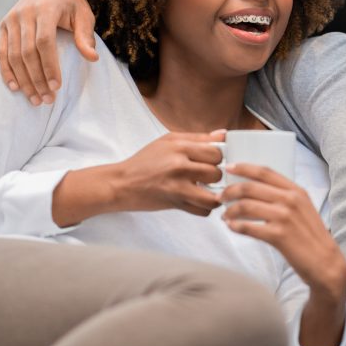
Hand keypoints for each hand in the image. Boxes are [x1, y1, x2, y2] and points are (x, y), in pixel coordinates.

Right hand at [0, 0, 96, 105]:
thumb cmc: (70, 3)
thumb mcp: (83, 15)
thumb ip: (85, 36)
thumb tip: (93, 58)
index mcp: (46, 9)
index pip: (44, 42)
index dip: (49, 66)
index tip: (57, 86)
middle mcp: (24, 13)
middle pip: (27, 52)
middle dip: (37, 79)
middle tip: (47, 100)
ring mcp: (11, 19)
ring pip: (13, 55)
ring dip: (23, 80)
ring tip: (35, 99)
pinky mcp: (3, 25)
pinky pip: (1, 52)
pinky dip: (6, 71)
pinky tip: (15, 87)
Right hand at [111, 131, 225, 215]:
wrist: (122, 184)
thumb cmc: (145, 161)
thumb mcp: (169, 141)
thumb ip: (198, 138)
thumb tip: (223, 135)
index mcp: (179, 147)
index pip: (216, 152)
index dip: (217, 158)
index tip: (211, 161)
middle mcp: (179, 166)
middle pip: (217, 173)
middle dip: (215, 175)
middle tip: (207, 176)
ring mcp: (178, 187)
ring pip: (214, 195)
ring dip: (214, 194)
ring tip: (207, 190)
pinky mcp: (176, 204)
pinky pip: (203, 211)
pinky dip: (204, 207)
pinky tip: (198, 200)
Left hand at [221, 165, 345, 302]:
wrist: (325, 263)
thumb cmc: (310, 236)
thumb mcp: (303, 209)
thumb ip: (285, 197)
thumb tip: (257, 190)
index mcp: (296, 191)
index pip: (265, 172)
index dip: (244, 167)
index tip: (229, 168)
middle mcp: (290, 200)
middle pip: (250, 187)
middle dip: (230, 191)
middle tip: (220, 197)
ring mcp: (284, 217)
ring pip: (246, 206)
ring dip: (230, 210)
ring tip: (224, 216)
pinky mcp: (278, 235)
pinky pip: (248, 227)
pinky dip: (236, 226)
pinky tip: (231, 227)